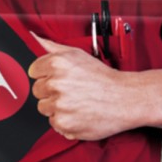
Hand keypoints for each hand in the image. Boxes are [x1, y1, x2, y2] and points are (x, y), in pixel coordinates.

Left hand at [28, 33, 161, 140]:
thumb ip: (52, 47)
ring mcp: (59, 105)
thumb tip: (34, 38)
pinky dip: (65, 121)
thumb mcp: (77, 54)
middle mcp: (56, 84)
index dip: (47, 75)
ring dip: (56, 107)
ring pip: (44, 107)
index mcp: (56, 64)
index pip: (33, 72)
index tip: (60, 78)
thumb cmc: (103, 78)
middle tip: (71, 91)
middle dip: (51, 91)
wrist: (127, 99)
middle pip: (37, 90)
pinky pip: (53, 123)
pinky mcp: (64, 123)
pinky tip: (79, 113)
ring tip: (76, 102)